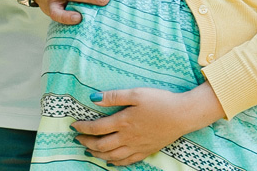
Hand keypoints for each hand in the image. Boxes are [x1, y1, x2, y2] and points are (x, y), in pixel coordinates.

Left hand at [74, 85, 222, 166]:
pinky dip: (115, 163)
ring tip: (89, 151)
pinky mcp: (146, 151)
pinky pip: (127, 162)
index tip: (74, 126)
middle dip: (86, 143)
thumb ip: (114, 96)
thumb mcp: (135, 93)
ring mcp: (137, 146)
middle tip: (77, 139)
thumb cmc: (160, 101)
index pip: (96, 128)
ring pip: (112, 156)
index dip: (83, 128)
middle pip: (101, 145)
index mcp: (123, 122)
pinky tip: (110, 161)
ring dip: (98, 154)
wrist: (182, 115)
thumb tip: (93, 98)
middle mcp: (128, 137)